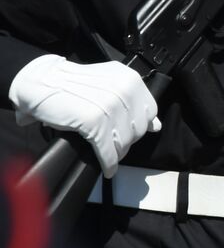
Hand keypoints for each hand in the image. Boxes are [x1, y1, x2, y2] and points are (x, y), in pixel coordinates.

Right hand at [8, 55, 160, 176]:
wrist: (42, 81)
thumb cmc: (74, 84)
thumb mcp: (110, 84)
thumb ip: (134, 102)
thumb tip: (156, 125)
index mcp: (131, 80)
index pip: (150, 112)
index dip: (140, 126)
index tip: (130, 133)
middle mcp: (124, 91)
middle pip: (138, 129)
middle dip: (128, 141)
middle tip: (115, 145)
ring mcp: (109, 106)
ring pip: (124, 141)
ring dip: (118, 154)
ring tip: (110, 156)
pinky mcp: (93, 122)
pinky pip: (107, 150)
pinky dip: (109, 163)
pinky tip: (107, 168)